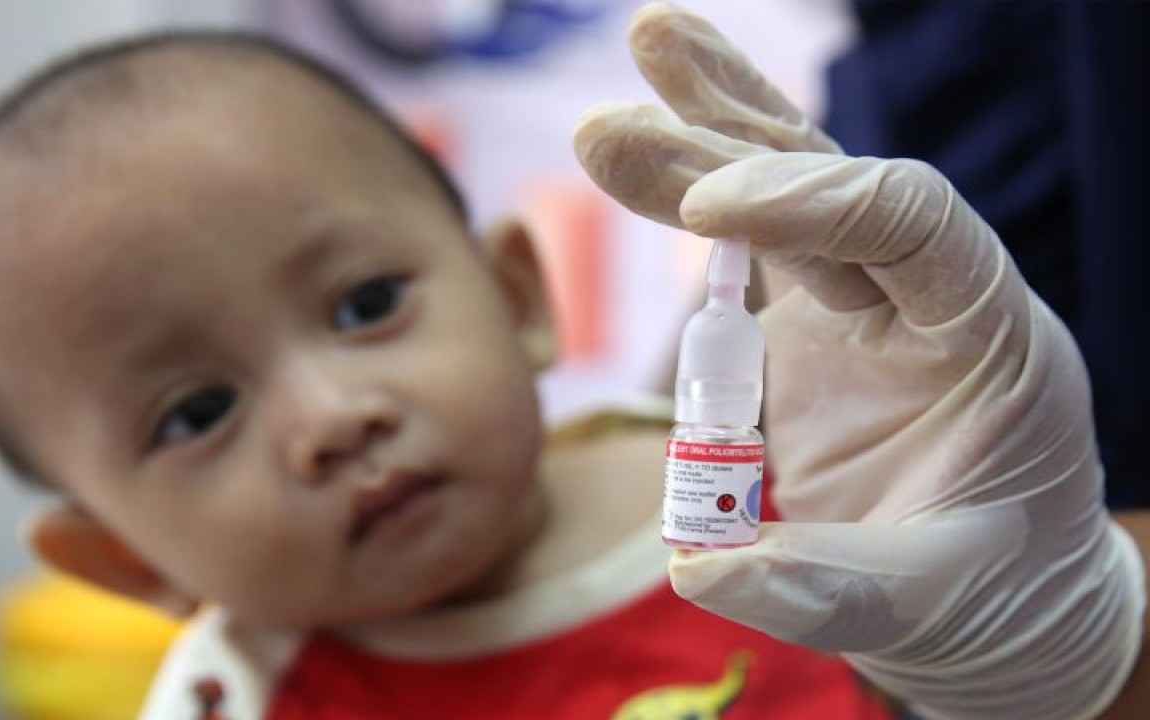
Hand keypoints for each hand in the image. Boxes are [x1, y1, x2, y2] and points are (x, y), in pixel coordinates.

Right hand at [575, 5, 1143, 718]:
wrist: (990, 587)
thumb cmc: (978, 592)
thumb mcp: (917, 606)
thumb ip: (817, 590)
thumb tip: (697, 568)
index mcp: (984, 334)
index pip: (909, 220)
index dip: (809, 202)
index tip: (702, 214)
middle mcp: (923, 295)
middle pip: (828, 187)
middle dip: (722, 151)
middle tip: (607, 129)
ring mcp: (861, 302)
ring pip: (788, 189)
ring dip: (708, 131)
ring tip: (640, 55)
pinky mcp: (807, 323)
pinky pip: (751, 241)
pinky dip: (697, 185)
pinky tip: (645, 129)